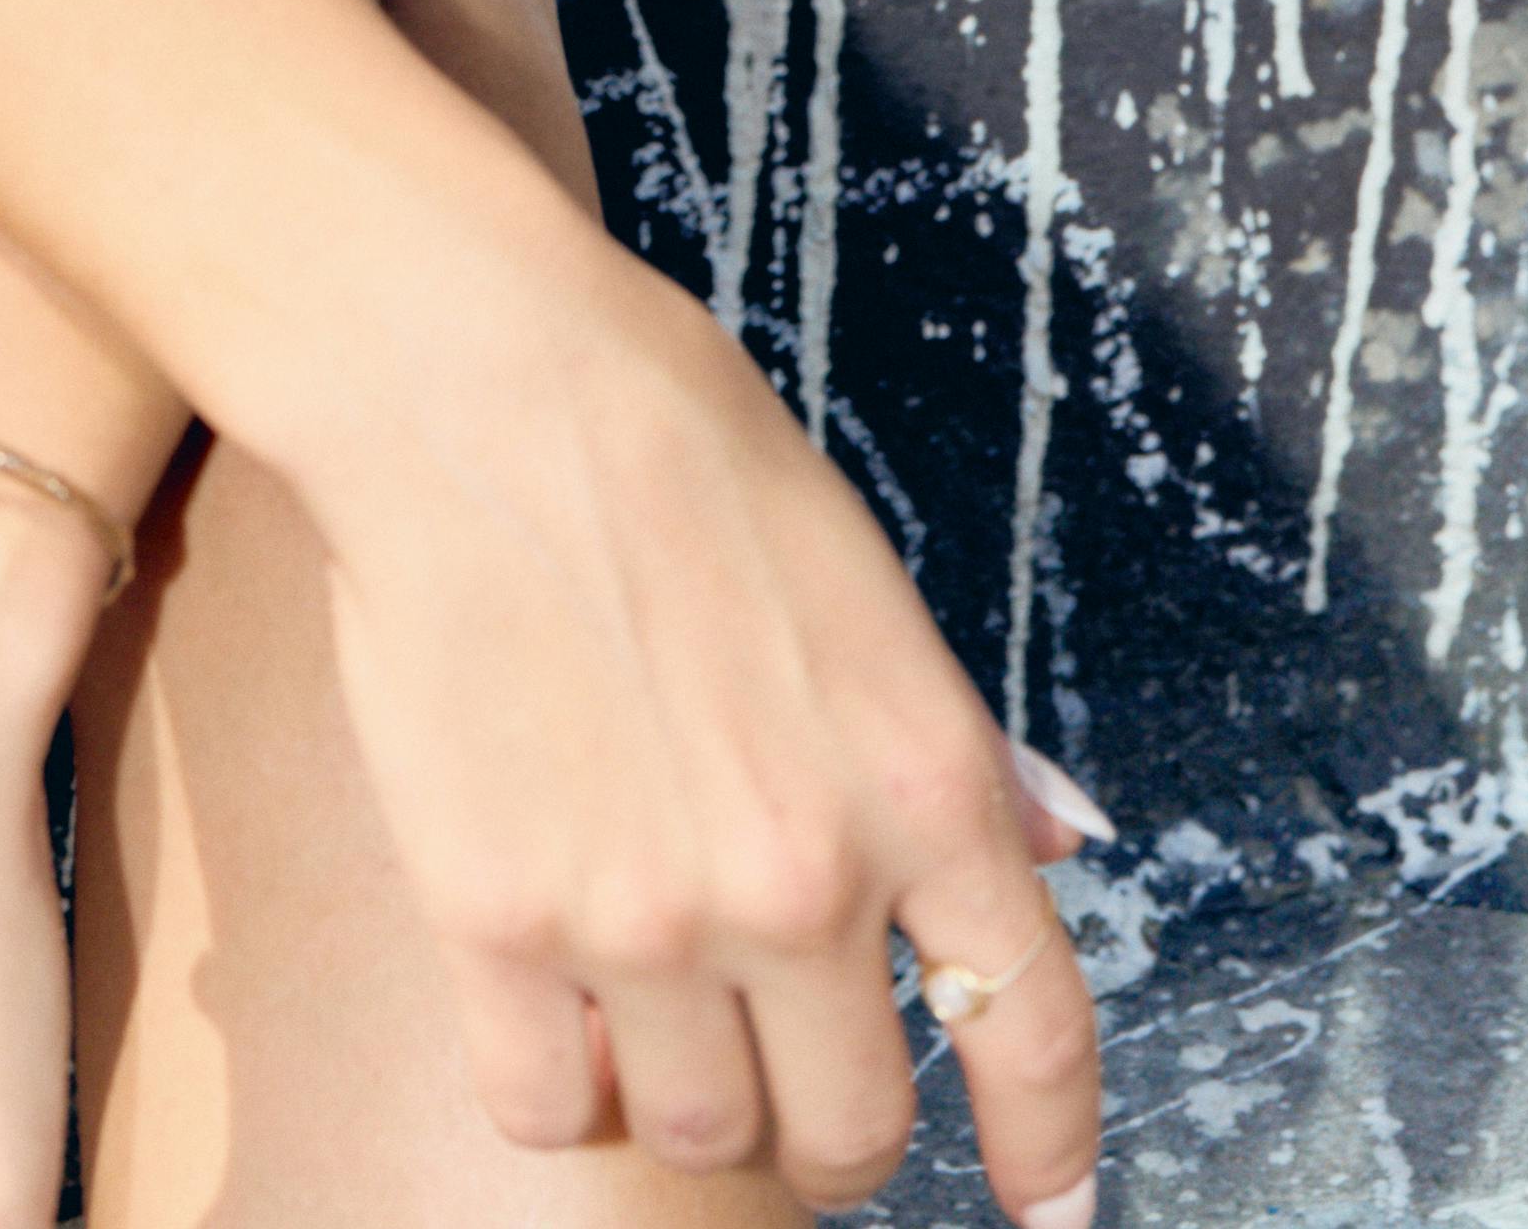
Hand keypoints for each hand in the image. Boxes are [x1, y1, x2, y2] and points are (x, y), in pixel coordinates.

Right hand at [301, 198, 1106, 1226]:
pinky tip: (551, 1004)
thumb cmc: (667, 443)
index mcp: (919, 783)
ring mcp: (646, 912)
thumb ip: (955, 745)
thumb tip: (1050, 848)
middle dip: (830, 1122)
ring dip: (687, 1098)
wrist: (477, 381)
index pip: (1033, 1033)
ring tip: (651, 1013)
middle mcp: (802, 879)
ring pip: (701, 1137)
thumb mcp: (865, 582)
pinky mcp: (496, 916)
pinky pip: (546, 1107)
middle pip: (852, 1131)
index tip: (1047, 1211)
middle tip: (785, 1066)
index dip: (1051, 1151)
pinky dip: (557, 1083)